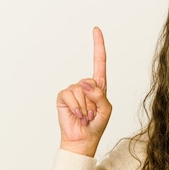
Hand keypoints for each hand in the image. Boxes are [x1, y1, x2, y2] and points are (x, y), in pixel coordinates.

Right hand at [56, 27, 111, 156]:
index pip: (99, 62)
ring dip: (85, 106)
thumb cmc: (96, 125)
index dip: (98, 46)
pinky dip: (76, 107)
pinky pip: (70, 95)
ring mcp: (73, 90)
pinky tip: (77, 115)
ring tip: (85, 116)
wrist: (83, 139)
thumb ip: (100, 95)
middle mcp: (85, 85)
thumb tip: (85, 83)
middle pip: (91, 82)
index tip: (96, 29)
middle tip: (92, 113)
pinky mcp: (63, 97)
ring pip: (80, 90)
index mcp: (99, 86)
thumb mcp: (106, 109)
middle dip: (94, 100)